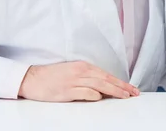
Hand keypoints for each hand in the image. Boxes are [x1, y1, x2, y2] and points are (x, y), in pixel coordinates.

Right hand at [18, 61, 139, 101]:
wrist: (32, 78)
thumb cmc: (52, 76)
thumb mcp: (72, 72)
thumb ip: (87, 78)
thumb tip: (103, 89)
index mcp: (83, 66)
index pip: (107, 75)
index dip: (121, 82)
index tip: (131, 88)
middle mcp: (81, 72)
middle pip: (106, 79)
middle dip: (122, 87)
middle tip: (134, 93)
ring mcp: (74, 81)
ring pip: (99, 85)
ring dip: (113, 91)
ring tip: (124, 97)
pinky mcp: (66, 90)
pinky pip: (84, 92)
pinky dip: (94, 95)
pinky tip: (101, 98)